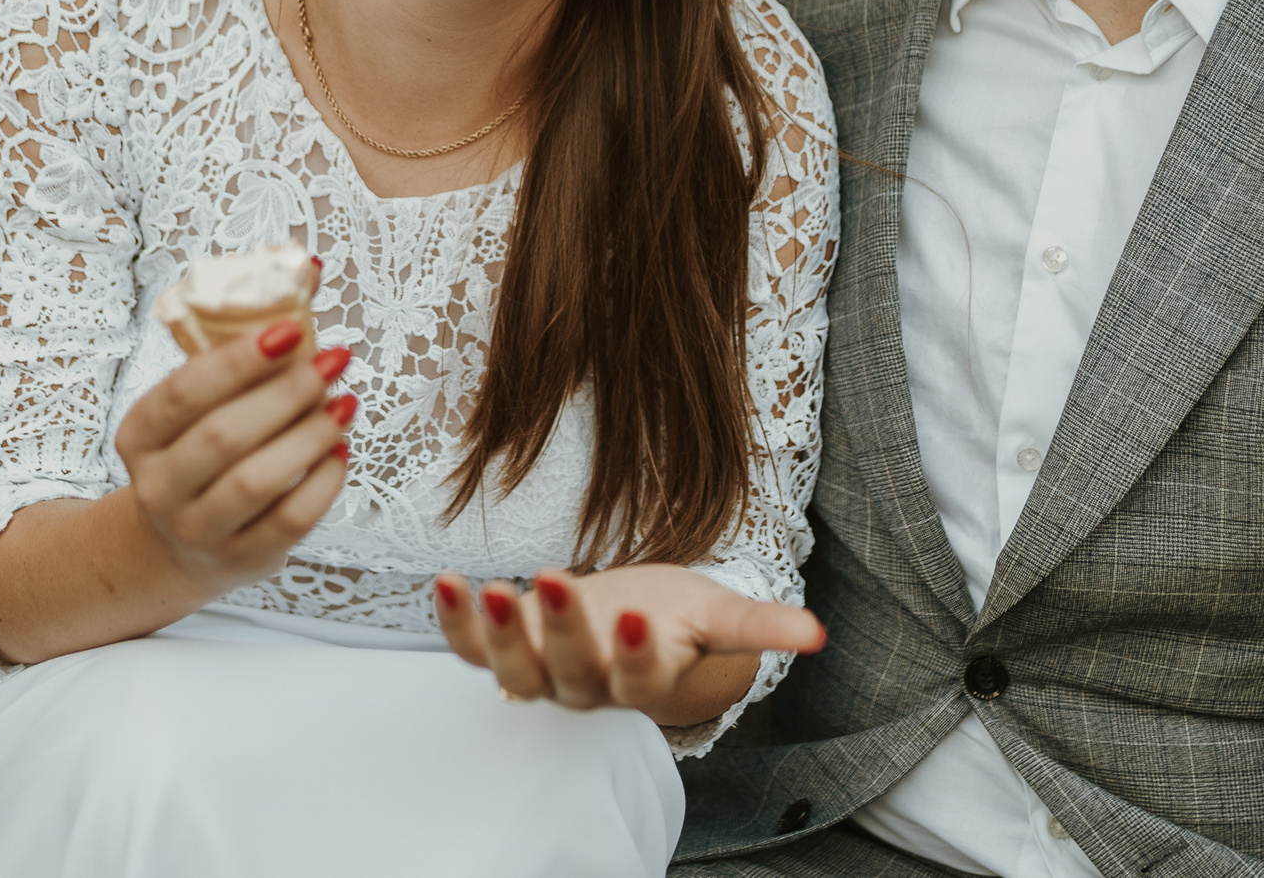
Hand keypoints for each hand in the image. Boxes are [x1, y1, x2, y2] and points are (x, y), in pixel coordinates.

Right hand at [112, 319, 356, 597]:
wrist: (178, 544)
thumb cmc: (201, 449)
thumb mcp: (202, 401)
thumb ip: (246, 338)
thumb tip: (309, 264)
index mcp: (140, 435)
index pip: (182, 393)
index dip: (237, 360)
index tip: (292, 328)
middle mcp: (159, 486)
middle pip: (223, 436)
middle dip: (286, 392)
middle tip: (335, 360)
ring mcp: (198, 529)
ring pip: (256, 482)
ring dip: (310, 435)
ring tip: (345, 402)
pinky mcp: (242, 560)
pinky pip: (290, 520)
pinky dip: (323, 481)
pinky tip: (341, 448)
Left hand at [435, 564, 824, 727]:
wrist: (629, 630)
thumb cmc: (677, 620)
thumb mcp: (717, 617)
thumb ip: (759, 626)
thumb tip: (817, 634)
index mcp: (644, 682)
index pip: (641, 679)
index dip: (639, 654)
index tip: (640, 618)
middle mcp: (588, 688)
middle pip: (573, 670)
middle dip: (563, 627)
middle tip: (554, 576)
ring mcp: (541, 674)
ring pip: (515, 668)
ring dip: (497, 633)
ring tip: (486, 588)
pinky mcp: (506, 651)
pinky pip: (472, 649)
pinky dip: (456, 622)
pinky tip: (446, 583)